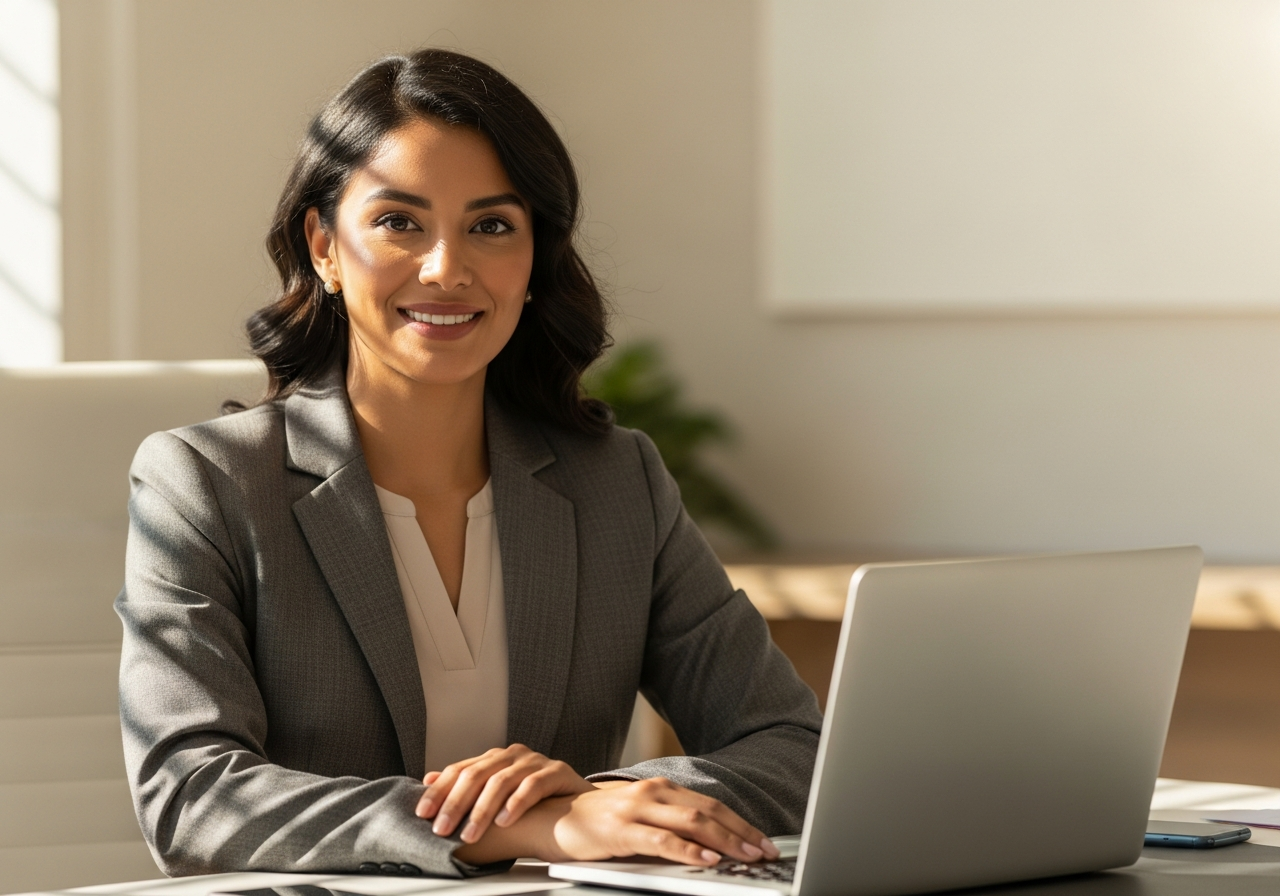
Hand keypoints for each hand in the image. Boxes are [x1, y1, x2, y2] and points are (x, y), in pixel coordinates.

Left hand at [416, 744, 593, 843]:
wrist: (583, 809)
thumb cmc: (537, 806)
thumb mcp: (497, 798)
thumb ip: (467, 788)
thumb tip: (428, 779)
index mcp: (496, 758)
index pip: (460, 770)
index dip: (439, 791)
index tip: (422, 814)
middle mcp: (514, 755)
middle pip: (477, 774)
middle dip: (456, 803)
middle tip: (442, 829)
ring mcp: (536, 761)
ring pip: (502, 781)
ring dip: (482, 810)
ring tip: (471, 833)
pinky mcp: (558, 771)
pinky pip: (534, 785)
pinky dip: (516, 803)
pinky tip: (505, 821)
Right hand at [457, 776, 779, 866]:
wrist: (551, 817)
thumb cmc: (596, 822)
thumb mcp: (638, 818)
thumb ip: (669, 823)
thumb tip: (709, 843)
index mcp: (660, 789)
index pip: (710, 804)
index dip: (740, 823)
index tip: (763, 840)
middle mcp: (652, 792)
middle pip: (708, 811)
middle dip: (741, 833)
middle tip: (766, 852)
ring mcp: (637, 809)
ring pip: (691, 822)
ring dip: (724, 840)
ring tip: (746, 856)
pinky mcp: (622, 830)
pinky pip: (661, 839)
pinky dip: (688, 849)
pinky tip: (706, 859)